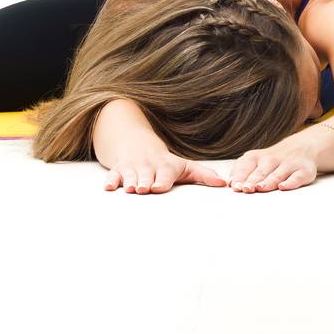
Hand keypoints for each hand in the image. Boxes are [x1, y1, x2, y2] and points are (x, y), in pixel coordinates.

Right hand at [103, 144, 227, 194]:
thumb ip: (203, 175)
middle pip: (145, 175)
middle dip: (143, 182)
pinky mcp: (118, 170)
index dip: (161, 180)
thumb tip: (225, 185)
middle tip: (143, 189)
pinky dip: (110, 180)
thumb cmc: (165, 162)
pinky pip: (113, 174)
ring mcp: (132, 168)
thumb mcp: (185, 166)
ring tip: (128, 188)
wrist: (137, 143)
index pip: (164, 173)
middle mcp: (148, 167)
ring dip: (128, 181)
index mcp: (165, 166)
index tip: (159, 187)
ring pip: (129, 174)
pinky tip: (108, 187)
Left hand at [228, 138, 318, 192]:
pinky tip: (283, 187)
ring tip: (260, 188)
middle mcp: (273, 159)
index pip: (246, 166)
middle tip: (245, 189)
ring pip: (277, 174)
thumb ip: (242, 171)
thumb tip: (230, 184)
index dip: (240, 177)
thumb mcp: (255, 160)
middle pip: (261, 171)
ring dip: (268, 181)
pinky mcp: (304, 170)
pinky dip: (290, 182)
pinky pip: (297, 177)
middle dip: (252, 180)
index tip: (235, 187)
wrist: (303, 147)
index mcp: (257, 157)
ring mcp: (289, 164)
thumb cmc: (273, 160)